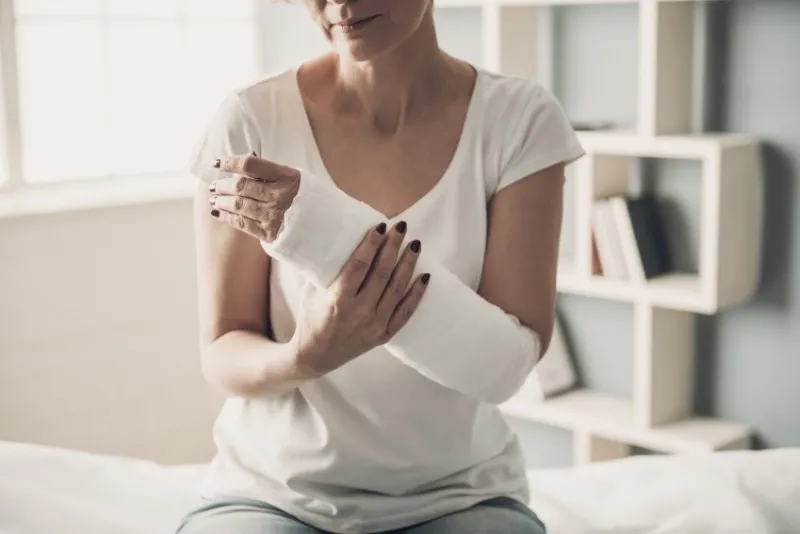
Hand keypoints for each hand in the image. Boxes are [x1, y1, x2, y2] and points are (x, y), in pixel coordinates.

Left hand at [208, 153, 300, 241]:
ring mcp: (274, 216)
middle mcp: (280, 196)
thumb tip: (244, 158)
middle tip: (213, 186)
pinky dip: (227, 218)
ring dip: (222, 202)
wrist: (322, 224)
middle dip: (222, 186)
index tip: (217, 163)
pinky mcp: (270, 233)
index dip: (230, 162)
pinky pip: (242, 224)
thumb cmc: (303, 196)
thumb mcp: (291, 177)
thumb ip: (268, 170)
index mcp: (287, 177)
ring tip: (214, 199)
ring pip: (239, 206)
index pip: (250, 165)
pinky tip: (217, 213)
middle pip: (241, 187)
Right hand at [290, 221, 430, 377]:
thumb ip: (323, 268)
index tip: (381, 226)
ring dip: (408, 264)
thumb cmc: (311, 318)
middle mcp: (359, 312)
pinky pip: (405, 312)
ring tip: (415, 245)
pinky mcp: (384, 335)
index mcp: (338, 300)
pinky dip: (417, 294)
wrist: (315, 356)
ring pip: (397, 289)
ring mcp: (374, 325)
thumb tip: (334, 237)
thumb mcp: (310, 291)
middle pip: (382, 273)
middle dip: (393, 247)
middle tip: (402, 227)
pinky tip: (425, 276)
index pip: (359, 265)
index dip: (372, 243)